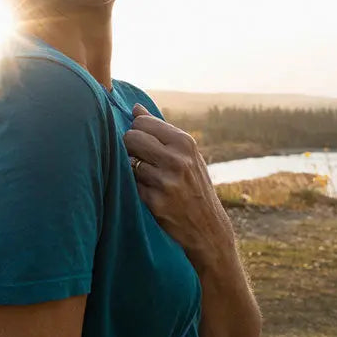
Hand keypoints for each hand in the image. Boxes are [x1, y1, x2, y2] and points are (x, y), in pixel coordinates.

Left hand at [123, 103, 235, 270]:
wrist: (208, 227)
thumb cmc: (194, 185)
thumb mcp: (186, 154)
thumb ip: (160, 131)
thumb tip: (135, 108)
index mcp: (185, 142)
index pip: (142, 122)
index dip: (137, 132)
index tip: (143, 143)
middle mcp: (177, 159)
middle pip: (131, 138)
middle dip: (129, 148)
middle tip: (140, 160)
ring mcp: (166, 181)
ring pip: (128, 162)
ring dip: (133, 170)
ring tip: (149, 179)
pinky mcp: (156, 201)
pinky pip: (131, 185)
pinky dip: (135, 188)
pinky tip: (150, 194)